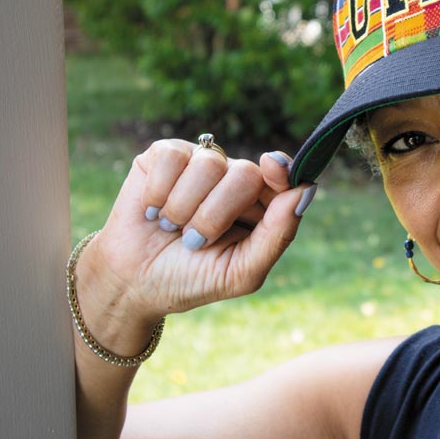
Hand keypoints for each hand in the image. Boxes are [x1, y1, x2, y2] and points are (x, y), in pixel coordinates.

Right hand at [77, 139, 314, 331]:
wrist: (133, 282)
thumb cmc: (191, 278)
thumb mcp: (241, 271)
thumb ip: (278, 234)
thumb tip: (306, 190)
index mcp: (260, 205)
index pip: (282, 177)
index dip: (280, 172)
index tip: (271, 168)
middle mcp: (233, 178)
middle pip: (245, 174)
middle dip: (216, 215)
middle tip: (195, 240)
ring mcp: (200, 163)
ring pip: (209, 165)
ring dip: (184, 209)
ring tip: (171, 228)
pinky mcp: (164, 155)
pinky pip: (173, 157)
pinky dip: (160, 191)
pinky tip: (153, 210)